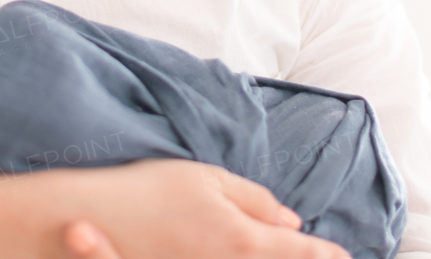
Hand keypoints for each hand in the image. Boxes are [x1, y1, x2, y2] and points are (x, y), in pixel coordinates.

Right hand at [59, 159, 351, 258]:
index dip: (328, 256)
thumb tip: (291, 220)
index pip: (302, 254)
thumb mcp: (206, 180)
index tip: (347, 257)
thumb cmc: (147, 193)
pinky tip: (243, 256)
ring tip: (294, 253)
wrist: (83, 225)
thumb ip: (254, 200)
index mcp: (244, 241)